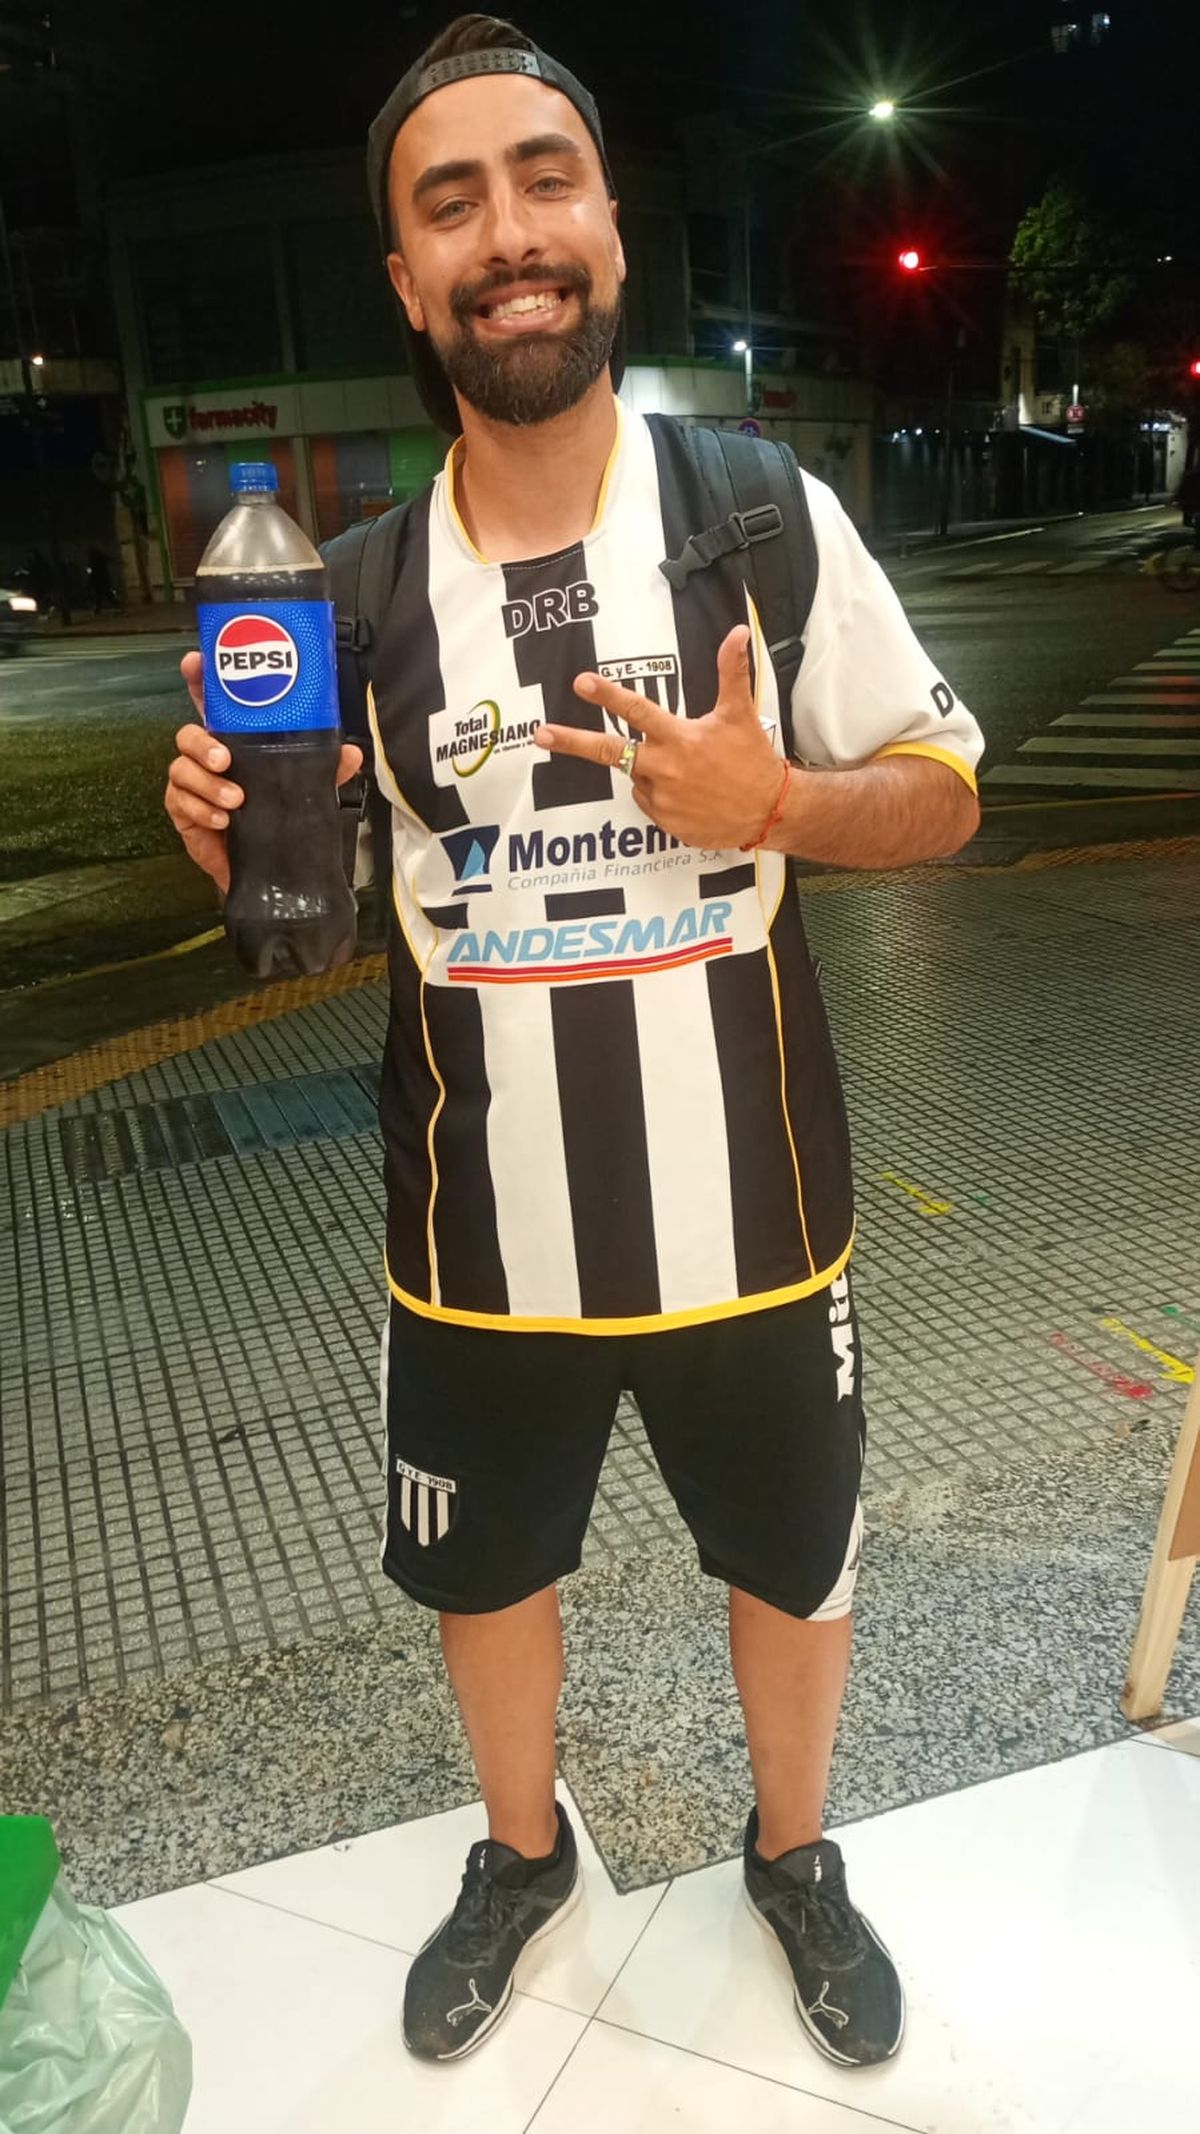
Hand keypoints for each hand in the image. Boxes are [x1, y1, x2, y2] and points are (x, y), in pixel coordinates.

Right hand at [165, 651, 363, 896]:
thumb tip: (350, 754)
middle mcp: (209, 758)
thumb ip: (325, 771)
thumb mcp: (305, 791)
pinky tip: (222, 820)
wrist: (268, 870)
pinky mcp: (184, 814)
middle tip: (225, 758)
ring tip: (235, 800)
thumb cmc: (278, 818)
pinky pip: (180, 803)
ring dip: (207, 783)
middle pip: (186, 734)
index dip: (199, 680)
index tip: (194, 663)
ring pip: (181, 768)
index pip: (211, 704)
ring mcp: (193, 785)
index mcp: (234, 742)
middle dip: (200, 742)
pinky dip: (201, 809)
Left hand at [533, 624, 782, 849]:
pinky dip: (659, 793)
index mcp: (680, 738)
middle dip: (572, 741)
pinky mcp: (665, 823)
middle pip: (609, 751)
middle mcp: (664, 768)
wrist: (769, 811)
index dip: (608, 695)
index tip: (581, 683)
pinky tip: (689, 793)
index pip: (637, 711)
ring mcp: (662, 799)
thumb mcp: (740, 714)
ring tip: (688, 772)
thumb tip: (736, 631)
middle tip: (541, 733)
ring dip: (648, 769)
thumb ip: (731, 671)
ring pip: (635, 776)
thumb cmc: (752, 760)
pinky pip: (648, 802)